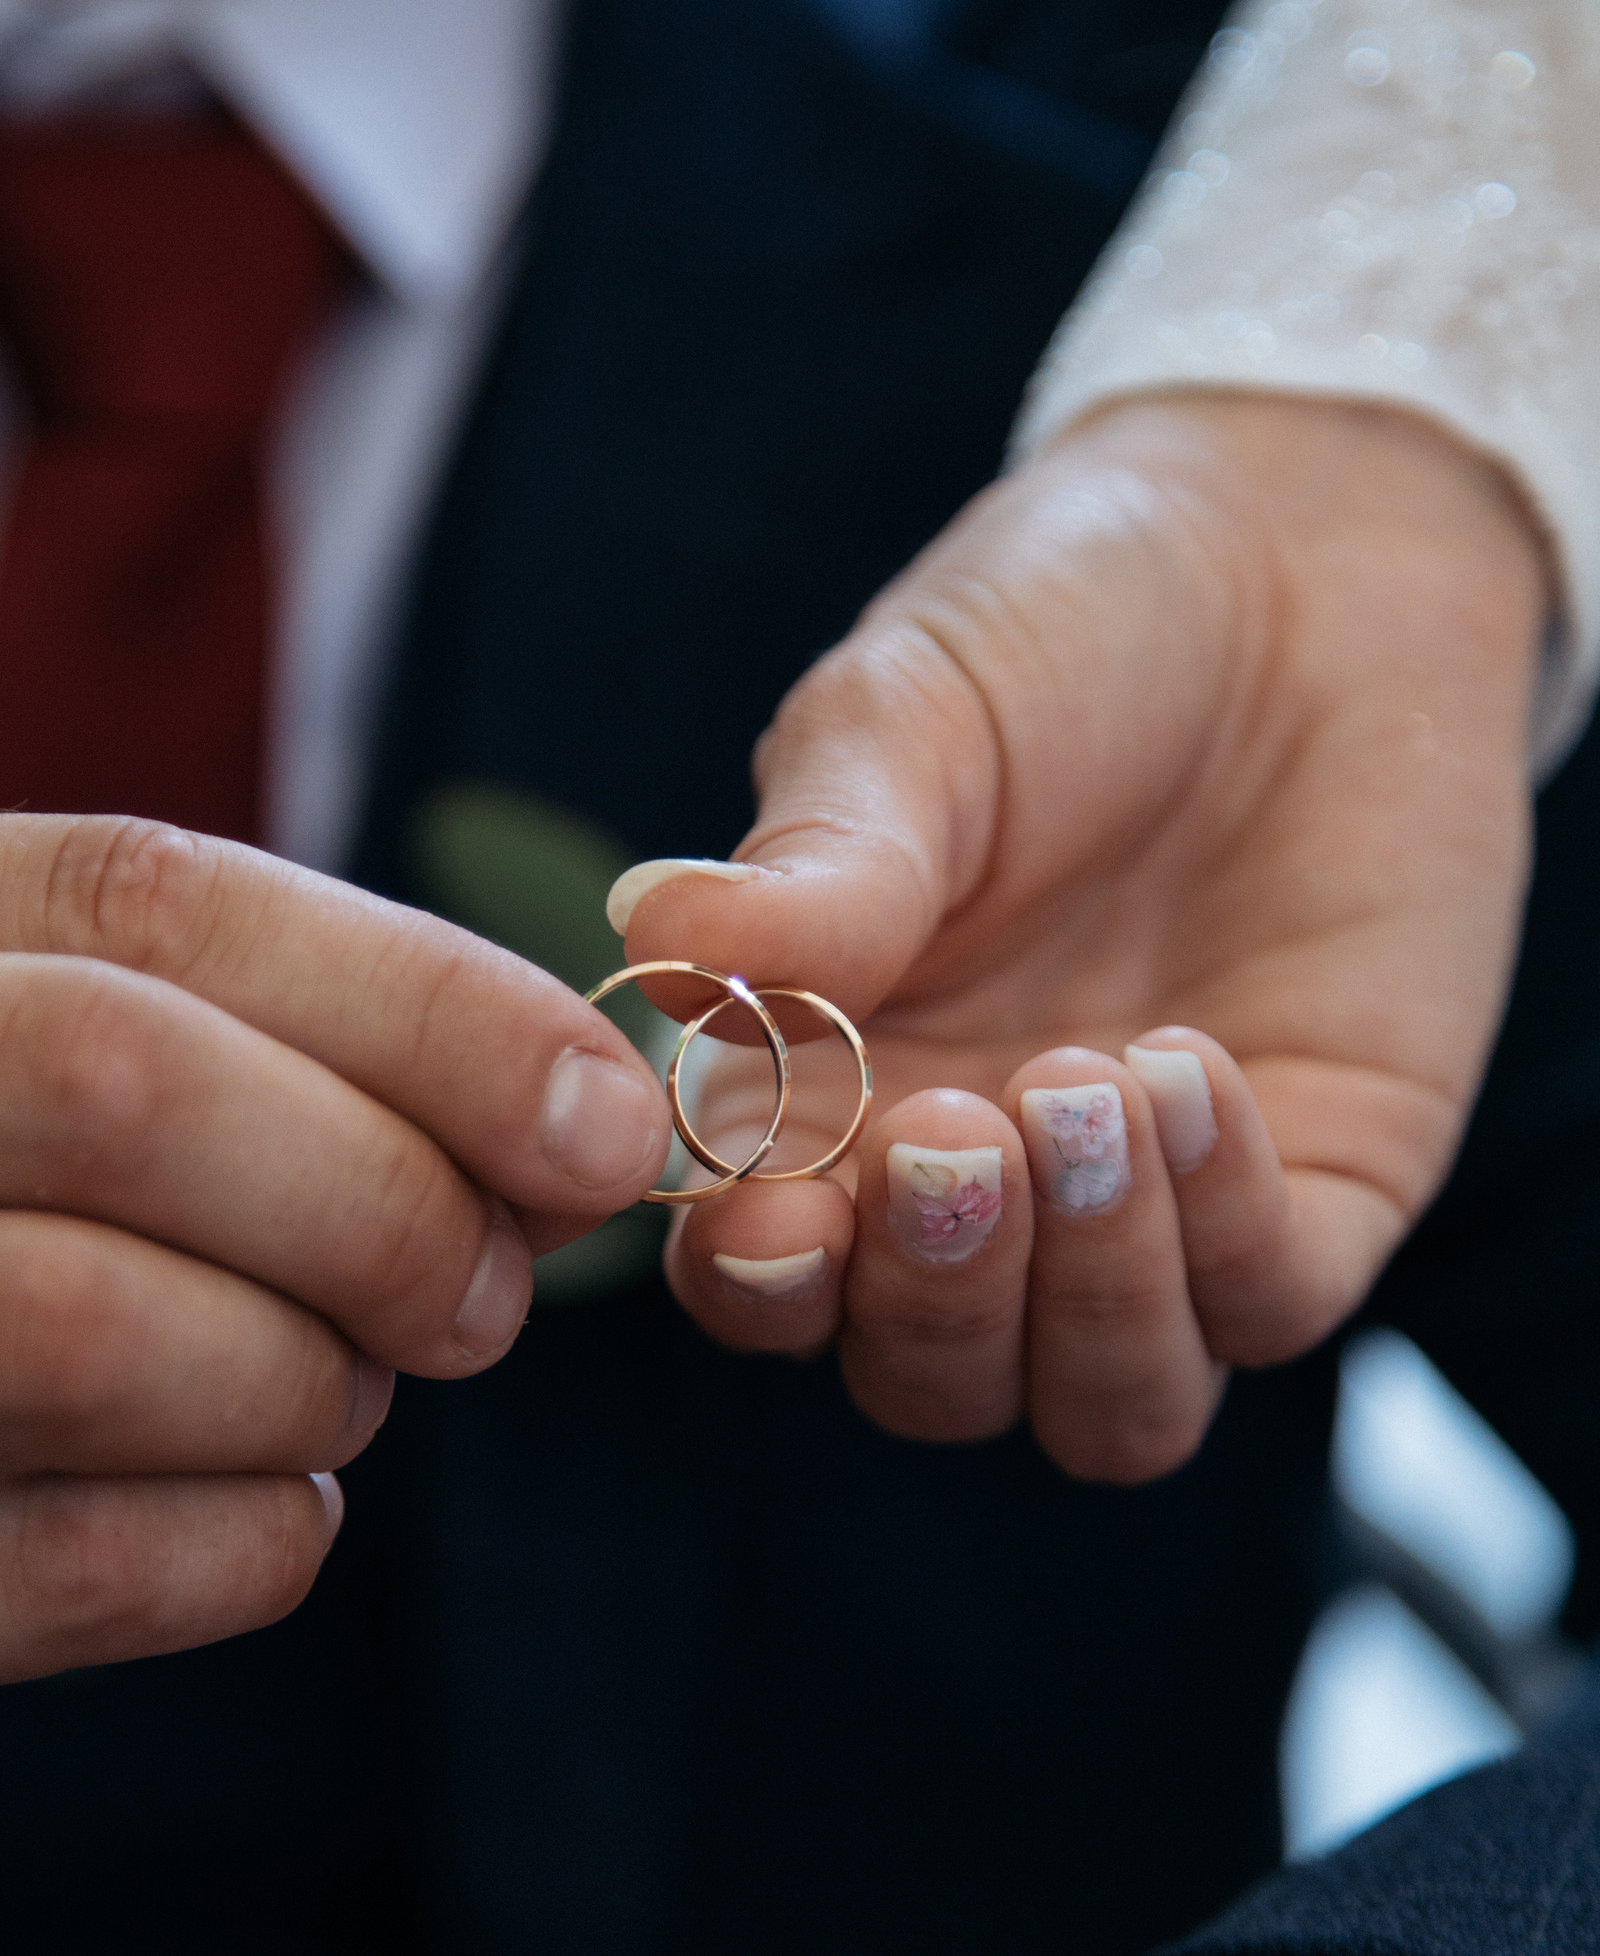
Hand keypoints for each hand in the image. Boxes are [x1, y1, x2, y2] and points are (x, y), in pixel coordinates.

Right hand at [0, 813, 667, 1882]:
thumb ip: (177, 1056)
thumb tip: (551, 1115)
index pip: (127, 894)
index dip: (411, 995)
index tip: (600, 1103)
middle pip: (102, 1075)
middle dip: (373, 1187)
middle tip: (488, 1286)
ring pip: (59, 1323)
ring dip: (295, 1370)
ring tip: (352, 1396)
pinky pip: (5, 1577)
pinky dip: (215, 1554)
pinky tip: (276, 1533)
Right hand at [611, 396, 1545, 1477]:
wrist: (1296, 562)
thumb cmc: (1061, 628)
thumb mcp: (909, 723)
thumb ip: (810, 864)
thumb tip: (652, 946)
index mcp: (838, 1087)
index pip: (768, 1268)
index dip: (758, 1281)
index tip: (774, 1215)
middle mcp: (986, 1176)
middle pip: (927, 1376)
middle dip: (930, 1295)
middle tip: (951, 1125)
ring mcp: (1155, 1200)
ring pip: (1103, 1406)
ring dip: (1081, 1296)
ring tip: (1083, 1086)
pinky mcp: (1315, 1179)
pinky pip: (1265, 1305)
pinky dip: (1219, 1229)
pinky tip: (1187, 1060)